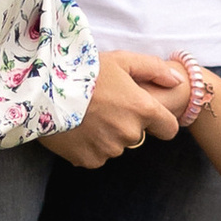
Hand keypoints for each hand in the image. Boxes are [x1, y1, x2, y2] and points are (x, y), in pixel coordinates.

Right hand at [40, 51, 188, 169]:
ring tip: (88, 115)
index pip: (168, 129)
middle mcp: (130, 133)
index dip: (160, 122)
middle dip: (126, 123)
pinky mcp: (89, 160)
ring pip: (116, 145)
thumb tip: (177, 82)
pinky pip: (96, 155)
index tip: (147, 114)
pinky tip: (77, 128)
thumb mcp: (121, 60)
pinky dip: (89, 145)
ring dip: (107, 135)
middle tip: (105, 105)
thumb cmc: (84, 71)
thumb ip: (154, 70)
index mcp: (142, 109)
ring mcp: (109, 149)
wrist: (44, 90)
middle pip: (138, 135)